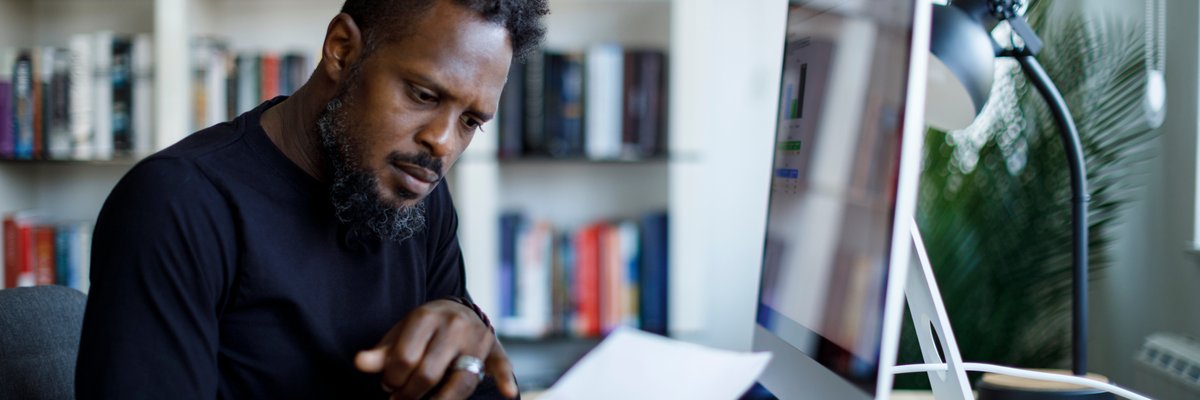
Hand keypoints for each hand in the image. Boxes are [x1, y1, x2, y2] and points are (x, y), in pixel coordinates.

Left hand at [354, 299, 517, 399]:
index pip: (404, 358)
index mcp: (426, 316)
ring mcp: (476, 337)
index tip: (388, 385)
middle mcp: (454, 325)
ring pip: (460, 380)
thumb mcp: (399, 333)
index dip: (391, 379)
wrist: (457, 309)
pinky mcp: (493, 348)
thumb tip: (360, 364)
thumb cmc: (422, 328)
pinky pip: (501, 365)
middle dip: (409, 394)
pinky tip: (507, 394)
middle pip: (428, 373)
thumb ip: (382, 351)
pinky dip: (505, 380)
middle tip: (400, 398)